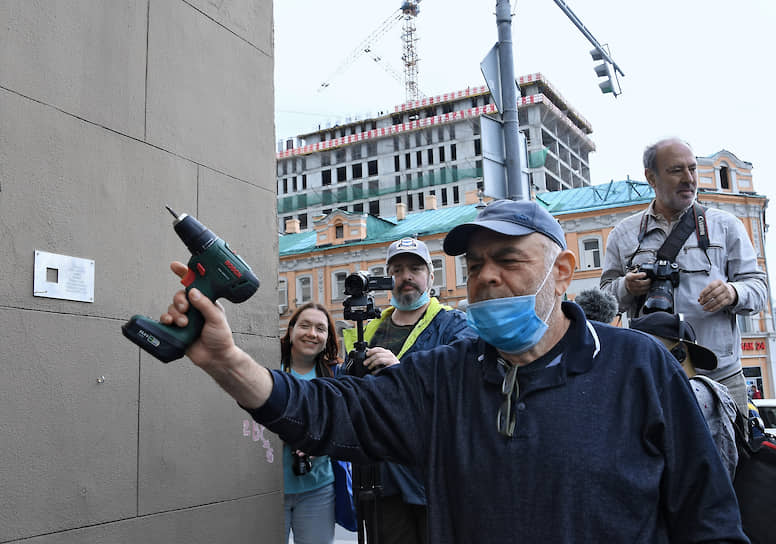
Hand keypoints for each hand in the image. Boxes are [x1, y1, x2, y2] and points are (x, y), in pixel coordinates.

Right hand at [158, 262, 272, 408]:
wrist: (215, 359)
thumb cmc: (221, 339)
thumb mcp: (216, 319)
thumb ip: (205, 305)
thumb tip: (194, 292)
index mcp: (206, 302)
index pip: (195, 284)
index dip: (185, 273)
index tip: (175, 266)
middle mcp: (195, 308)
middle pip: (180, 295)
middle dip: (179, 300)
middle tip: (185, 309)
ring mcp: (186, 318)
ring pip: (172, 307)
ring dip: (175, 313)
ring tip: (183, 322)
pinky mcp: (177, 329)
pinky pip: (166, 319)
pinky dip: (166, 320)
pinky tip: (170, 323)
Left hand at [363, 347, 399, 373]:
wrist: (399, 375)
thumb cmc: (390, 368)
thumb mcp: (383, 362)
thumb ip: (377, 359)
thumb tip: (367, 358)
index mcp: (387, 352)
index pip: (378, 349)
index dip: (371, 351)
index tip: (366, 354)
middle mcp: (389, 354)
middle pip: (377, 353)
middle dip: (369, 358)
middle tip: (364, 363)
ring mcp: (391, 359)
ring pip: (379, 358)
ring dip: (372, 363)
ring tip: (369, 368)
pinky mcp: (392, 364)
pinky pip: (382, 364)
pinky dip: (376, 369)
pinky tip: (374, 372)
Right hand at [624, 269, 650, 295]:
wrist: (627, 284)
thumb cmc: (632, 277)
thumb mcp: (633, 272)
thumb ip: (640, 269)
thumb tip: (649, 264)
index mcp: (628, 277)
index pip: (633, 276)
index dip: (639, 275)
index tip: (645, 274)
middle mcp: (629, 284)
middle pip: (639, 283)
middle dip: (647, 281)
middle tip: (650, 279)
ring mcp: (632, 289)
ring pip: (642, 288)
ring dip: (648, 285)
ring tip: (650, 283)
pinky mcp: (635, 293)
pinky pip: (643, 292)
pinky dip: (647, 289)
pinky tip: (648, 286)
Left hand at [698, 280, 737, 311]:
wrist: (731, 291)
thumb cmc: (718, 289)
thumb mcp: (713, 288)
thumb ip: (705, 292)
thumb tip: (699, 299)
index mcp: (718, 282)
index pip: (710, 286)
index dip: (704, 291)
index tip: (700, 296)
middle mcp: (724, 287)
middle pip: (714, 293)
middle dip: (706, 299)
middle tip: (701, 303)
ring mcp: (727, 293)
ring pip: (718, 300)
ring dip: (710, 305)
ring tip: (704, 308)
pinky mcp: (729, 299)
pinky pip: (721, 304)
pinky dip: (715, 308)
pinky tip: (710, 310)